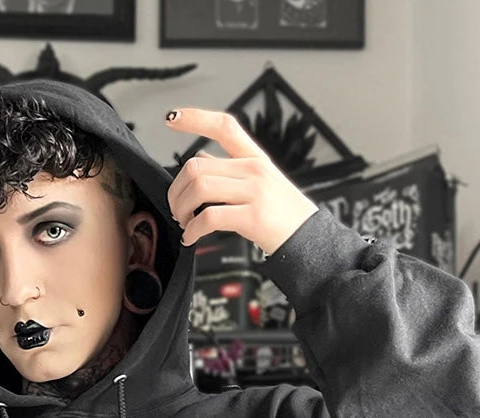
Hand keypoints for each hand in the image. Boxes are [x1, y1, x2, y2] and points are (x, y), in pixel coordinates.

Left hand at [165, 107, 319, 256]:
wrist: (307, 237)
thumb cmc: (282, 214)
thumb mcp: (260, 182)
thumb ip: (229, 170)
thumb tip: (201, 159)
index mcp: (254, 158)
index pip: (224, 126)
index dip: (196, 118)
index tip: (171, 118)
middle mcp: (254, 170)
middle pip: (198, 166)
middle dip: (177, 190)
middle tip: (177, 208)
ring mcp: (254, 192)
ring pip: (200, 188)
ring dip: (182, 209)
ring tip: (184, 222)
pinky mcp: (252, 217)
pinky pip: (209, 217)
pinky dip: (192, 230)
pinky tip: (191, 238)